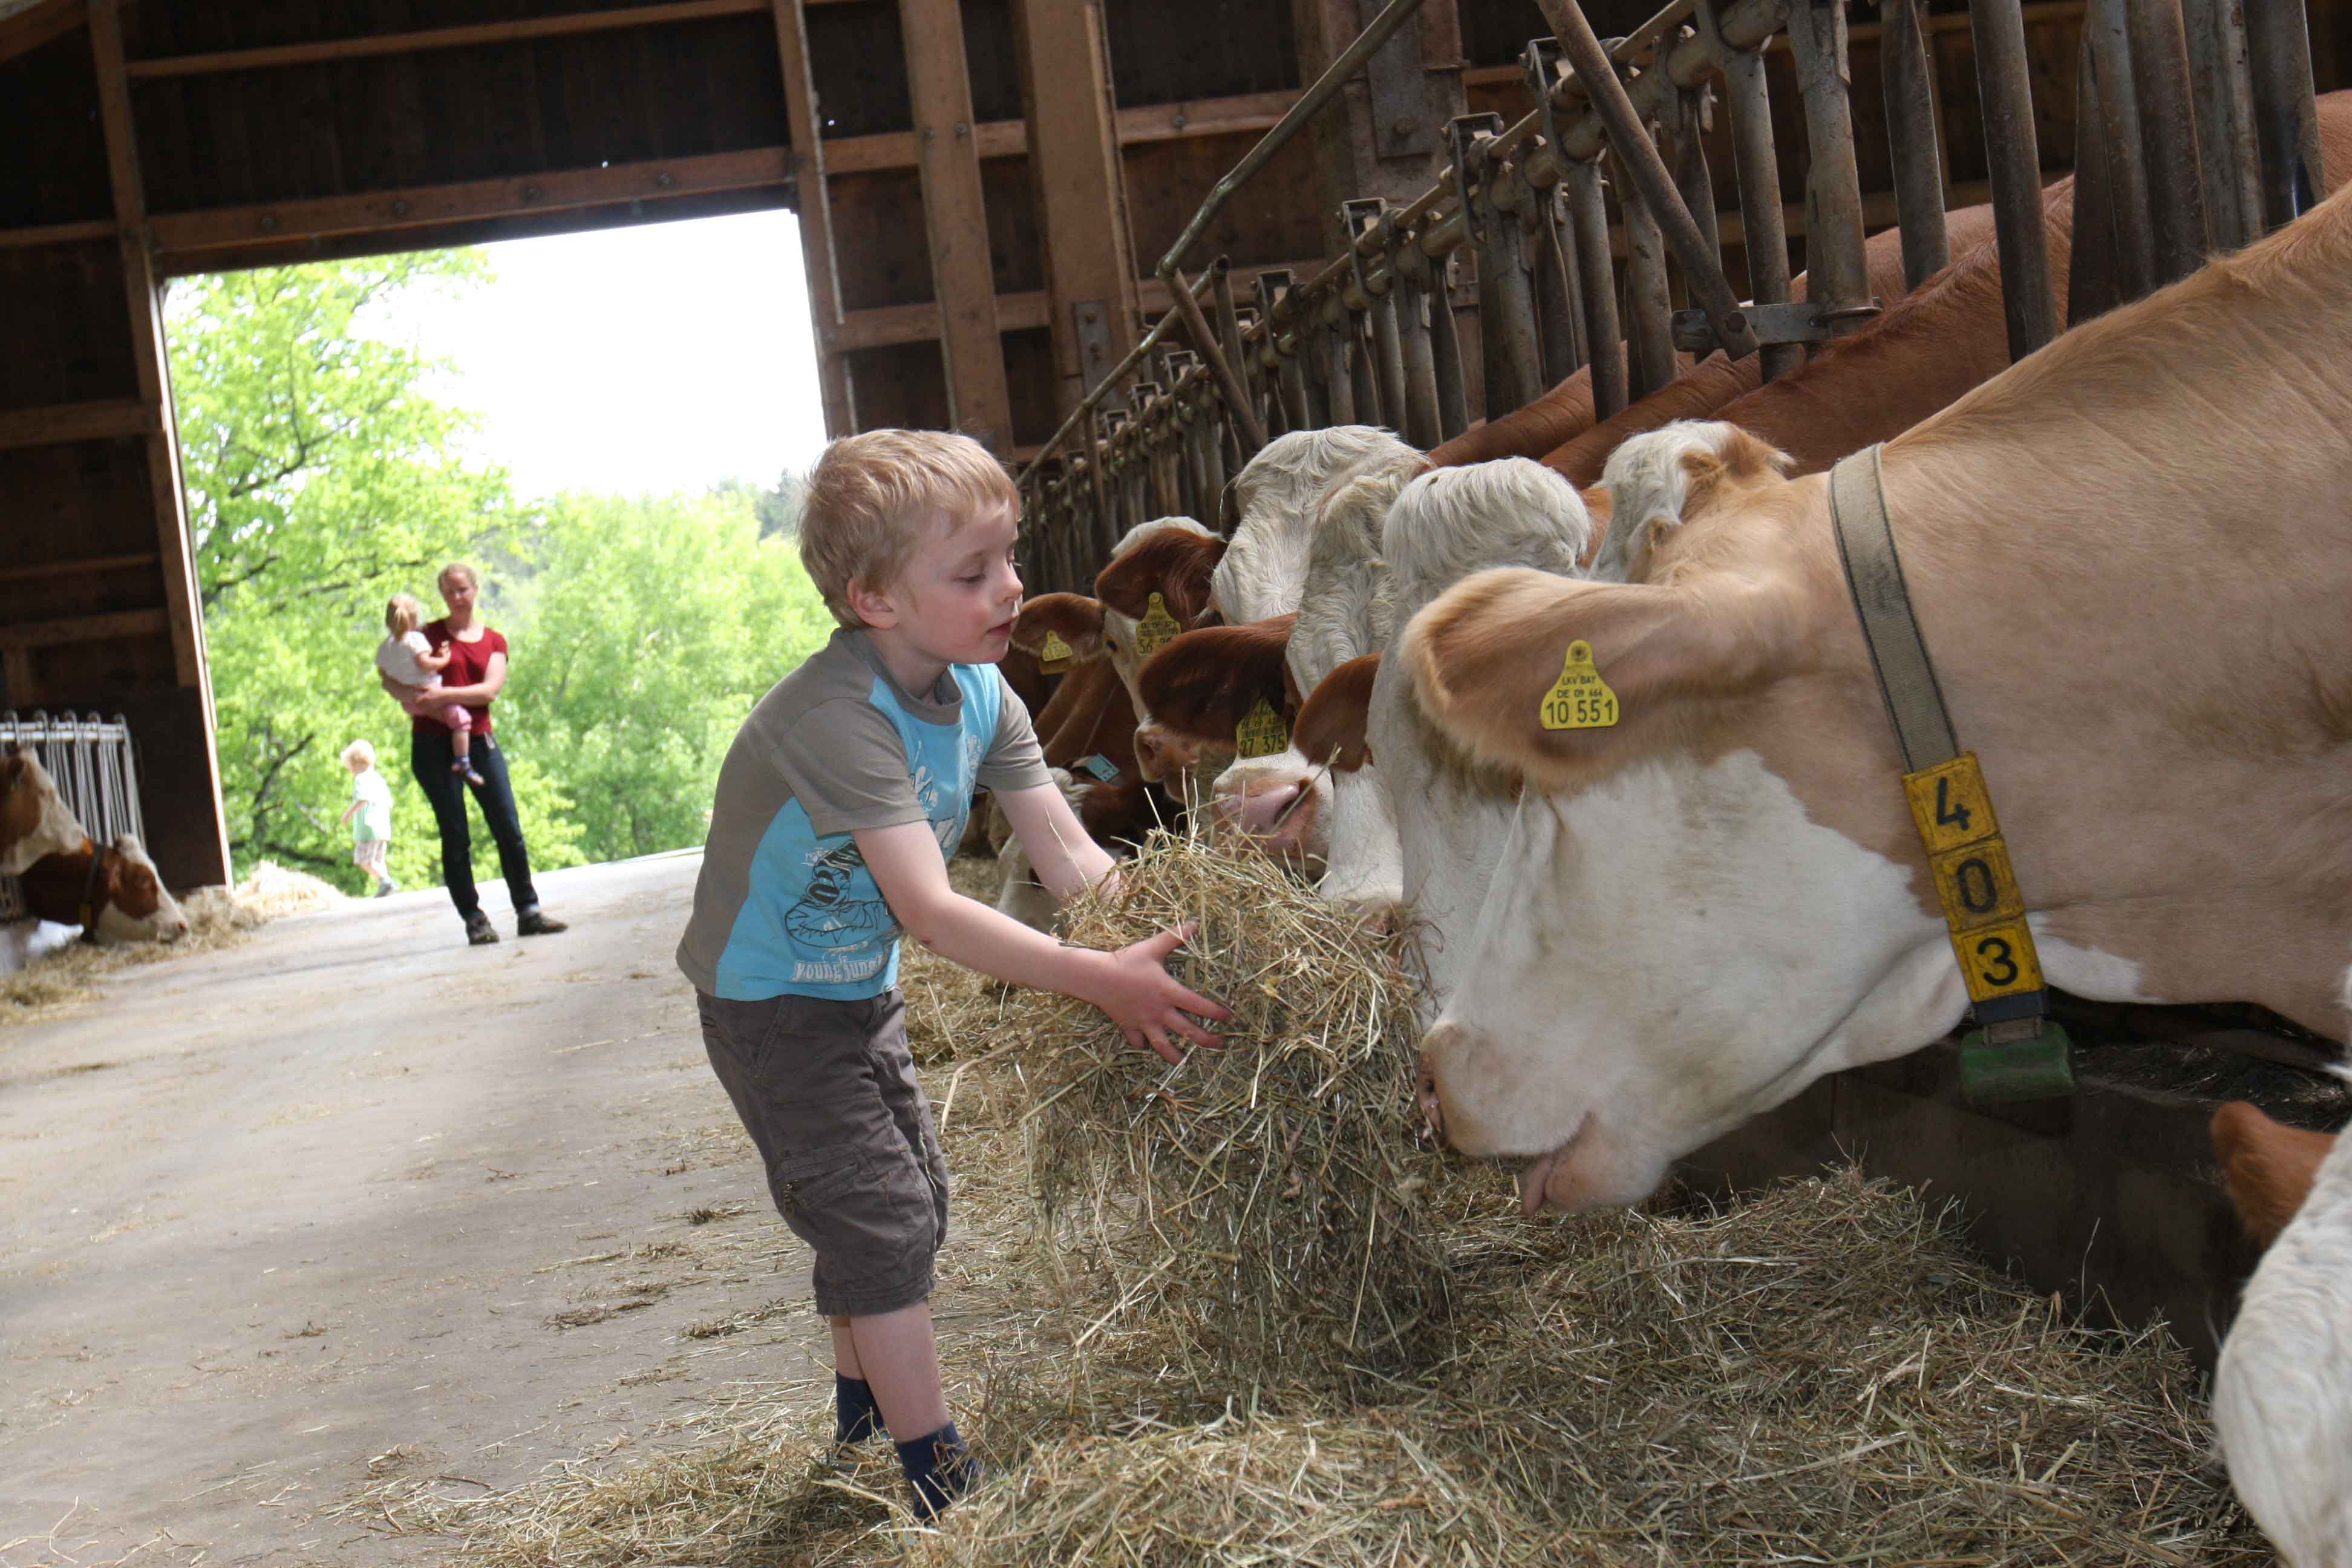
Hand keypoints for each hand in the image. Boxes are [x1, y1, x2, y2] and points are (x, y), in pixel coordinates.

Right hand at [1084, 921, 1230, 1064]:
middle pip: (1188, 1032)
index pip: (1200, 1006)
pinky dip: (1143, 1044)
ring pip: (1163, 1045)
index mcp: (1169, 992)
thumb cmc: (1126, 961)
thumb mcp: (1153, 947)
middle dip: (1207, 1040)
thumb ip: (1175, 936)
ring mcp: (1144, 1022)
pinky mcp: (1128, 1026)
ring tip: (1184, 1061)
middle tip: (1220, 1045)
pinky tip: (1147, 1045)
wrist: (1096, 977)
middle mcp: (1160, 1011)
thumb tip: (1195, 923)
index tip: (1229, 1019)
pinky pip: (1138, 1041)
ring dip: (1175, 1055)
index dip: (1218, 1014)